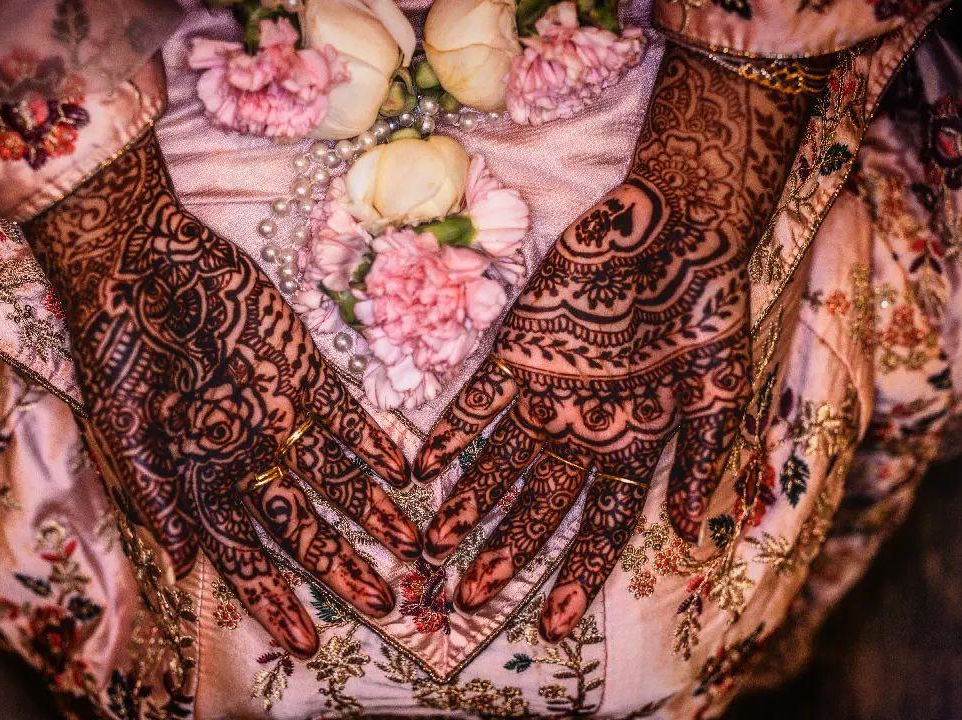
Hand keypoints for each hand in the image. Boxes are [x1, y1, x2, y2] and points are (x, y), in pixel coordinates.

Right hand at [24, 132, 421, 657]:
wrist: (135, 259)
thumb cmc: (117, 345)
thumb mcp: (120, 429)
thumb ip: (157, 495)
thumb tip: (184, 564)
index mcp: (197, 476)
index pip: (242, 552)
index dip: (273, 597)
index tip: (306, 637)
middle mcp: (245, 452)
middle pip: (299, 524)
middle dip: (340, 566)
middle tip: (385, 603)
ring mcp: (277, 411)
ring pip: (332, 475)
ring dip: (369, 511)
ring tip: (409, 549)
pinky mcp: (301, 367)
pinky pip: (343, 414)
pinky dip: (370, 443)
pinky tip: (401, 472)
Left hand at [413, 46, 808, 640]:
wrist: (677, 230)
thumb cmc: (704, 309)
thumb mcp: (722, 388)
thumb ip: (702, 458)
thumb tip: (690, 530)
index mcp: (632, 443)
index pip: (601, 526)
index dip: (577, 575)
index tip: (555, 625)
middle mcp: (582, 428)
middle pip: (540, 507)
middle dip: (504, 555)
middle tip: (467, 599)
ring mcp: (546, 393)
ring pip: (501, 464)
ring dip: (469, 506)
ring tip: (434, 551)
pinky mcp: (518, 351)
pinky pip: (479, 401)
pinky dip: (452, 432)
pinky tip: (423, 467)